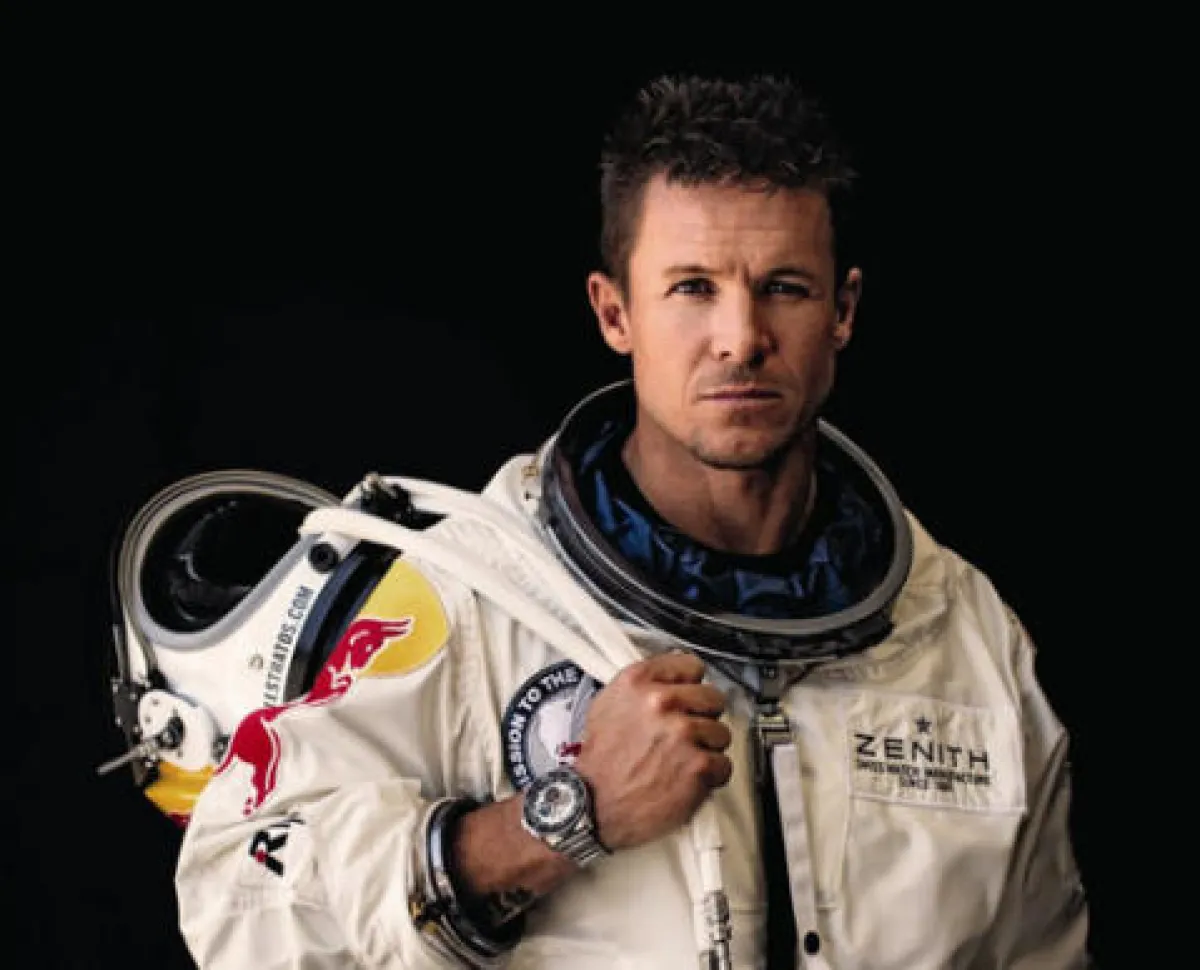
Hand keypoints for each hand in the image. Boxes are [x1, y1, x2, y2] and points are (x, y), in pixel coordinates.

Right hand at [573, 651, 732, 851]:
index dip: (690, 686)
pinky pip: (724, 764)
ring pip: (721, 732)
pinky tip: (687, 779)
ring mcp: (682, 732)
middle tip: (683, 736)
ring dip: (706, 748)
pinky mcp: (698, 765)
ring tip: (680, 761)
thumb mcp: (607, 705)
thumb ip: (642, 686)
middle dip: (702, 717)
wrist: (592, 806)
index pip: (691, 666)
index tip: (685, 700)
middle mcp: (661, 702)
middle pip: (712, 698)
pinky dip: (711, 776)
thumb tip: (673, 677)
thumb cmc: (600, 762)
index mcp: (638, 681)